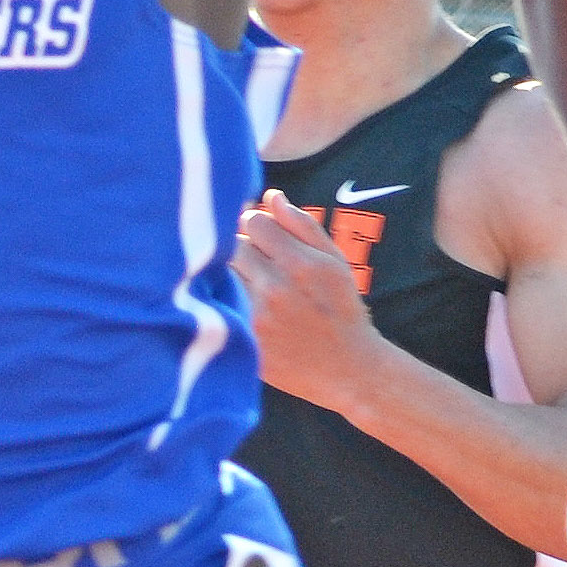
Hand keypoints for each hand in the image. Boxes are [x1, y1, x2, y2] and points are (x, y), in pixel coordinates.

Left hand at [233, 194, 387, 413]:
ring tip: (246, 285)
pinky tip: (235, 306)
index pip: (253, 221)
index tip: (260, 238)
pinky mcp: (245, 341)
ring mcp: (257, 317)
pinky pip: (218, 306)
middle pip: (233, 246)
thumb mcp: (334, 262)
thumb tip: (270, 195)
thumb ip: (302, 226)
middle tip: (253, 263)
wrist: (348, 370)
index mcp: (301, 263)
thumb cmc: (341, 310)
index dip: (254, 225)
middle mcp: (276, 288)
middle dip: (240, 249)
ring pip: (221, 275)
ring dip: (228, 274)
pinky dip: (221, 301)